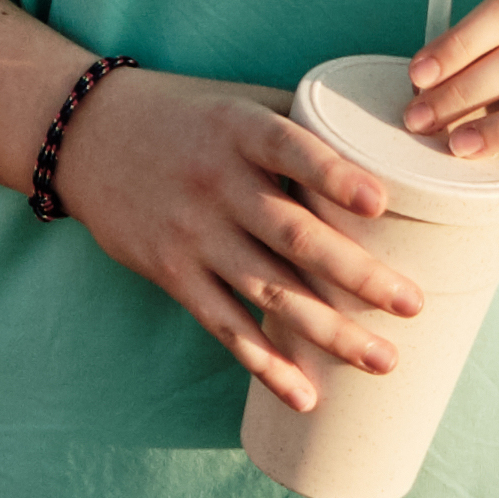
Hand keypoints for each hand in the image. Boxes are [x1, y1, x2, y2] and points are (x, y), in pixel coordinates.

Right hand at [43, 67, 428, 412]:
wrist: (86, 135)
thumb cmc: (184, 117)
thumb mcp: (236, 102)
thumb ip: (300, 122)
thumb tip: (389, 140)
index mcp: (239, 130)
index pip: (291, 151)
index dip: (334, 177)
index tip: (380, 203)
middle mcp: (216, 183)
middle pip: (294, 235)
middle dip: (358, 275)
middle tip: (412, 304)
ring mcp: (192, 233)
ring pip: (269, 291)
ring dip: (329, 330)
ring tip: (383, 360)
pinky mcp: (172, 272)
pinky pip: (224, 325)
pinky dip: (265, 364)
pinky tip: (305, 395)